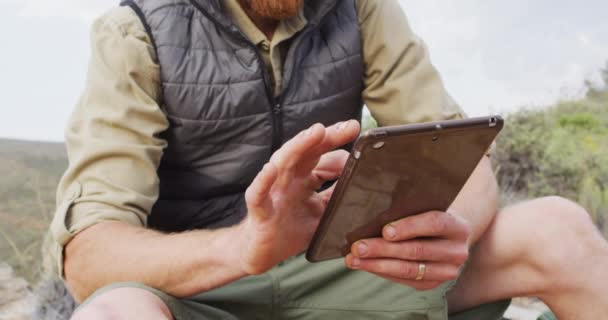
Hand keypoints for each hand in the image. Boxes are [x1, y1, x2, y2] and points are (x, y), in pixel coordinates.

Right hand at [238, 120, 359, 274]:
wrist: (261, 254)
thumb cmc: (289, 230)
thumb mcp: (322, 213)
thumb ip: (336, 196)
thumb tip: (361, 183)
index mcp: (303, 179)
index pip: (321, 155)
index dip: (338, 145)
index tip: (356, 132)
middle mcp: (288, 180)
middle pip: (307, 152)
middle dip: (327, 137)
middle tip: (350, 126)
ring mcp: (273, 192)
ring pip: (283, 163)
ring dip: (298, 146)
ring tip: (316, 132)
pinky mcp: (260, 211)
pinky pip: (258, 195)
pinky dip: (263, 181)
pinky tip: (270, 169)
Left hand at [345, 210, 470, 290]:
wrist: (449, 235)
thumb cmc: (429, 213)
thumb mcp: (425, 204)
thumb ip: (408, 205)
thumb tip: (376, 206)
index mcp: (457, 225)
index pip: (434, 223)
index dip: (409, 227)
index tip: (385, 230)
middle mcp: (457, 251)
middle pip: (417, 250)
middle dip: (383, 249)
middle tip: (357, 246)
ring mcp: (447, 271)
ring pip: (409, 269)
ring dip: (377, 265)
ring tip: (354, 259)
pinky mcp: (433, 283)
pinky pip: (405, 280)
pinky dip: (382, 272)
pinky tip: (365, 265)